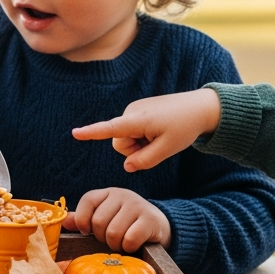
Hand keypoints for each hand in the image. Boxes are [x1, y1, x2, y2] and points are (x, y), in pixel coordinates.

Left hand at [63, 188, 170, 250]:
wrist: (159, 227)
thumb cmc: (126, 224)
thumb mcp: (105, 218)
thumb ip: (85, 219)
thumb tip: (65, 222)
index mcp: (108, 193)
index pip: (87, 200)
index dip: (82, 219)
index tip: (87, 231)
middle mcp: (122, 195)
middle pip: (99, 221)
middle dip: (101, 237)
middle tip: (110, 239)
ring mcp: (137, 205)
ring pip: (113, 232)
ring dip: (115, 245)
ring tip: (121, 243)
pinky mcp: (150, 220)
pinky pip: (129, 239)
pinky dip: (128, 248)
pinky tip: (133, 245)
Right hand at [72, 89, 221, 171]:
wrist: (200, 107)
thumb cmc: (185, 128)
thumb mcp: (167, 149)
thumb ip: (145, 161)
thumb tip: (127, 166)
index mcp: (138, 120)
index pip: (110, 129)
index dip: (91, 133)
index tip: (74, 133)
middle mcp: (131, 111)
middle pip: (119, 142)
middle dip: (133, 150)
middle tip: (157, 145)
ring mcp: (134, 109)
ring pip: (126, 138)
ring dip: (139, 143)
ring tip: (159, 136)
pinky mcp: (138, 110)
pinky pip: (132, 130)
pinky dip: (143, 136)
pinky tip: (159, 130)